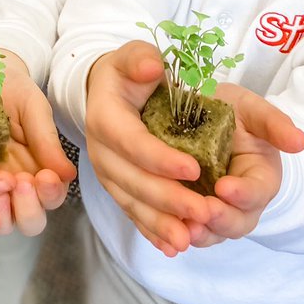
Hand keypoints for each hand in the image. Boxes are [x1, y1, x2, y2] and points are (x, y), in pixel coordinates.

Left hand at [0, 55, 75, 236]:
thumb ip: (47, 140)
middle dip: (28, 209)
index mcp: (39, 170)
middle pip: (29, 222)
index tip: (45, 176)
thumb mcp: (32, 109)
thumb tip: (68, 175)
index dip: (50, 195)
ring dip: (2, 213)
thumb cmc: (11, 88)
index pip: (51, 198)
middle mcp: (16, 185)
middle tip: (21, 182)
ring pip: (0, 223)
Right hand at [84, 41, 214, 257]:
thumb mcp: (134, 56)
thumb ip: (141, 59)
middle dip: (168, 198)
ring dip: (161, 223)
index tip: (194, 168)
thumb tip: (153, 68)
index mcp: (105, 117)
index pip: (131, 142)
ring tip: (189, 239)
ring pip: (132, 203)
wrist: (107, 92)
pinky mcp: (117, 188)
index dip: (160, 158)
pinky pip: (132, 214)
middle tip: (203, 211)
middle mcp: (100, 151)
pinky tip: (173, 247)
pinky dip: (152, 231)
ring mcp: (108, 174)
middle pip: (132, 180)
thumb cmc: (128, 73)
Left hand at [187, 84, 303, 246]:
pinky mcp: (189, 211)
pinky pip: (184, 230)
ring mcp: (214, 209)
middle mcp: (239, 201)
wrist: (201, 116)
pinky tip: (162, 233)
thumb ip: (274, 123)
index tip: (225, 187)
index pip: (257, 192)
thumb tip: (300, 141)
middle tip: (203, 212)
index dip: (243, 193)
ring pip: (211, 233)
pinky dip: (175, 234)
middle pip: (236, 222)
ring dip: (199, 233)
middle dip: (221, 220)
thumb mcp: (253, 111)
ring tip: (183, 228)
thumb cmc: (233, 114)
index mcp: (260, 177)